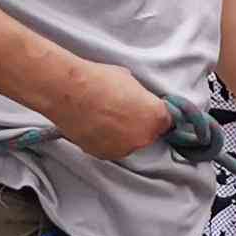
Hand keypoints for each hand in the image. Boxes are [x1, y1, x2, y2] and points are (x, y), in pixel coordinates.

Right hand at [53, 61, 178, 162]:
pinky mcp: (104, 154)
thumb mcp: (130, 80)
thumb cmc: (98, 81)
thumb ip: (140, 97)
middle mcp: (143, 137)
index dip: (155, 115)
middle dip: (138, 124)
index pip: (166, 122)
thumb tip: (137, 100)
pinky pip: (110, 148)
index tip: (148, 111)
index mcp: (155, 116)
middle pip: (147, 134)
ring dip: (121, 134)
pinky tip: (95, 125)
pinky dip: (105, 139)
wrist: (69, 92)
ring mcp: (123, 148)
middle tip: (121, 111)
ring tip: (105, 117)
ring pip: (128, 143)